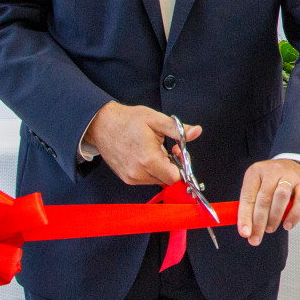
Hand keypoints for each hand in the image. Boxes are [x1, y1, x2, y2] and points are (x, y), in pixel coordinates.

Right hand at [85, 102, 200, 186]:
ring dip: (162, 167)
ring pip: (157, 180)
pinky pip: (146, 179)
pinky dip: (151, 169)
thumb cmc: (127, 121)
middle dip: (172, 165)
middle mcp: (138, 173)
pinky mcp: (126, 178)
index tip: (179, 152)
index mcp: (148, 160)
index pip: (174, 177)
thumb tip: (196, 132)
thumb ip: (178, 130)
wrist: (102, 124)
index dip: (181, 165)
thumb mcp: (156, 120)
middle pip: (167, 179)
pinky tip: (147, 155)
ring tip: (156, 149)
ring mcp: (130, 177)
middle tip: (170, 148)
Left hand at [238, 159, 299, 245]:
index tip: (245, 233)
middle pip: (264, 199)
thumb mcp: (258, 186)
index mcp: (255, 172)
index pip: (247, 197)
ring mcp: (289, 175)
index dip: (245, 217)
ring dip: (274, 217)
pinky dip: (294, 215)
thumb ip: (251, 204)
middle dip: (259, 223)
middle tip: (256, 238)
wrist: (296, 166)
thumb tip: (246, 230)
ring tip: (270, 229)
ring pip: (281, 197)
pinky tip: (288, 225)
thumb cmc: (273, 181)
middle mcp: (272, 171)